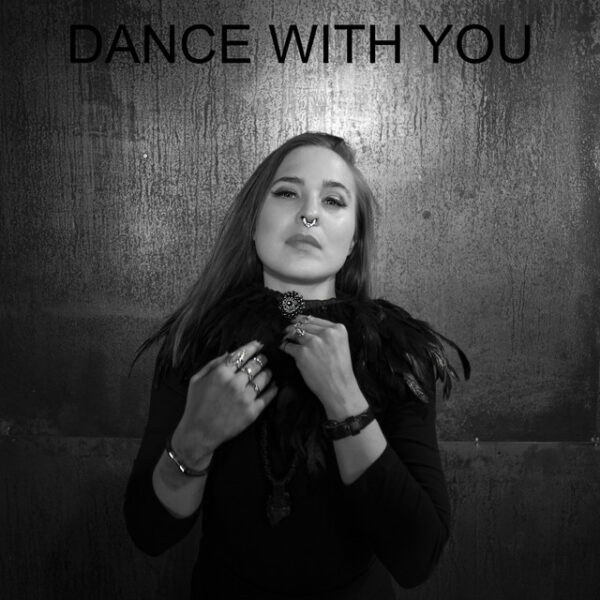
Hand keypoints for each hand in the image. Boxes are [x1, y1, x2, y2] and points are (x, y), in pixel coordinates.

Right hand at [172, 340, 277, 466]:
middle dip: (262, 358)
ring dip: (268, 372)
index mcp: (221, 373)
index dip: (253, 347)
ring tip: (269, 371)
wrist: (198, 433)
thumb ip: (213, 364)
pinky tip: (274, 385)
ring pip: (264, 378)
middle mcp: (235, 383)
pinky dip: (273, 389)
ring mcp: (245, 397)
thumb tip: (230, 353)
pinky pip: (268, 396)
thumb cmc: (195, 405)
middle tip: (265, 358)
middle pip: (256, 364)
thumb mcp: (196, 379)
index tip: (259, 344)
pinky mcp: (252, 411)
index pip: (242, 354)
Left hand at [279, 315, 366, 418]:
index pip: (314, 319)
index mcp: (338, 329)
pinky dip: (284, 347)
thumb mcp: (339, 345)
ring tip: (285, 339)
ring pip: (294, 332)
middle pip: (303, 324)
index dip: (301, 319)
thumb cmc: (339, 370)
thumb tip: (304, 325)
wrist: (339, 388)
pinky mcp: (303, 353)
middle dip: (293, 327)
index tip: (295, 321)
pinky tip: (284, 348)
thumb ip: (327, 334)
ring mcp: (314, 342)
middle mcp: (326, 333)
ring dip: (287, 336)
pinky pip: (288, 345)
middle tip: (286, 331)